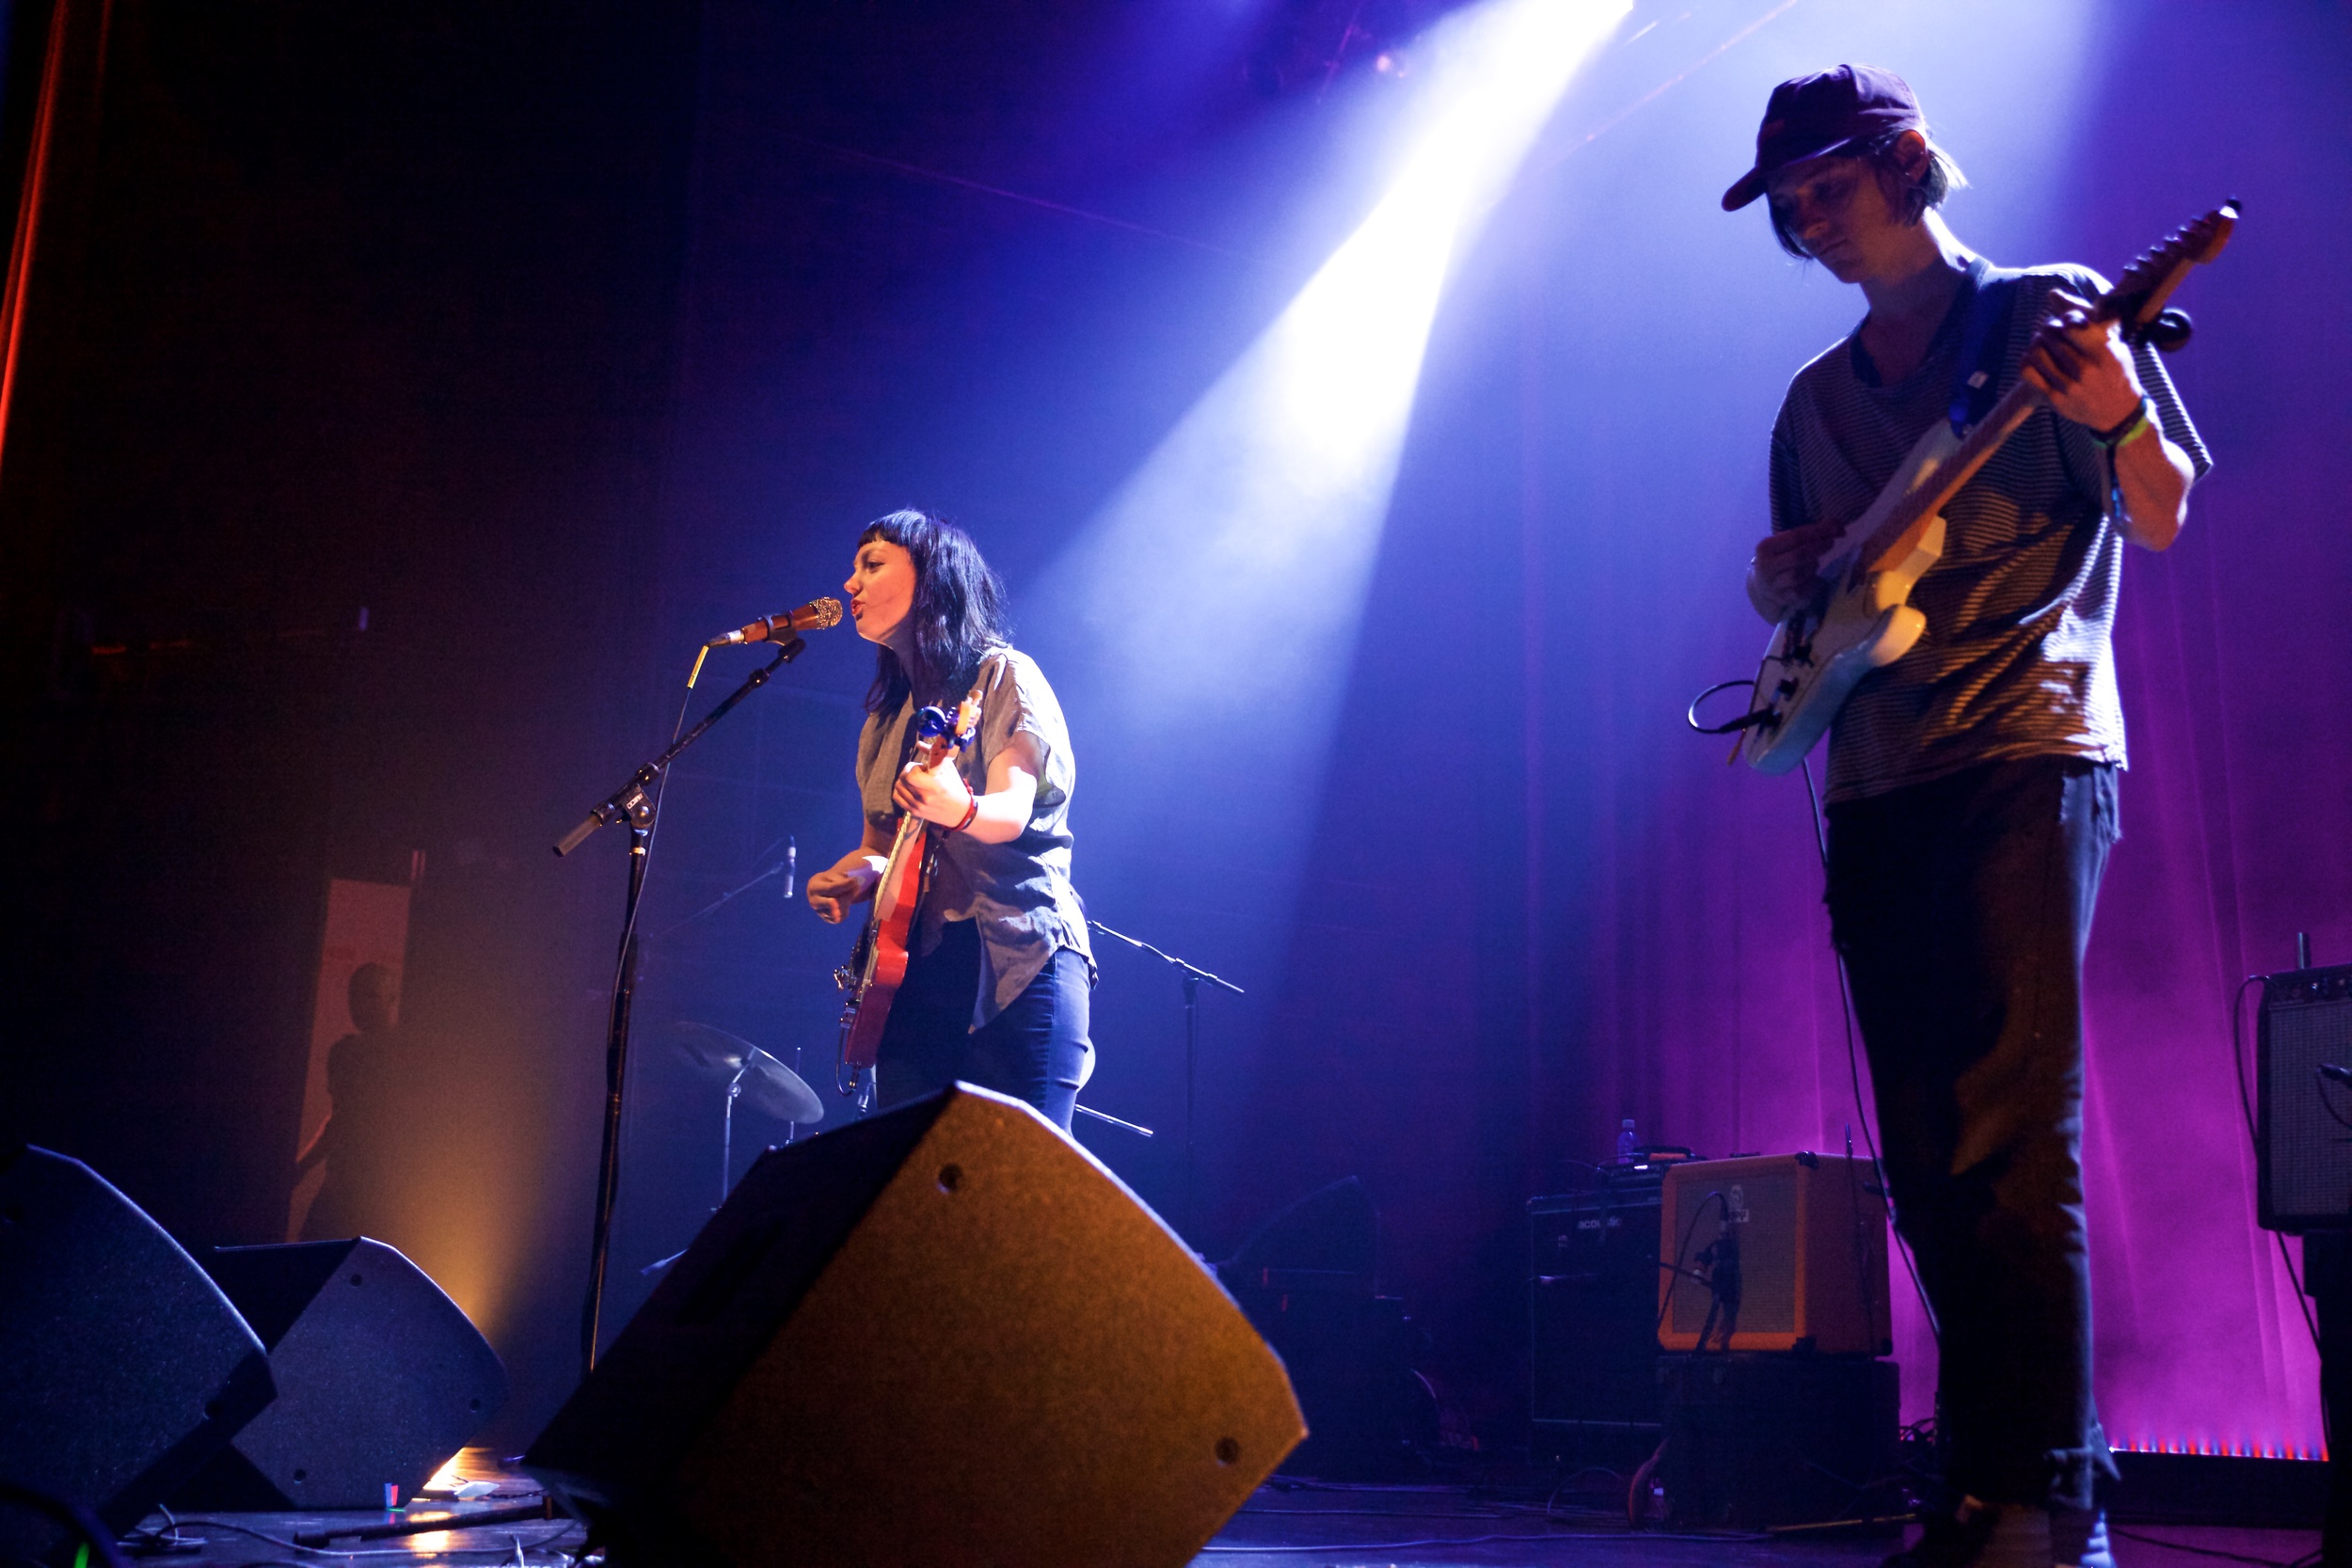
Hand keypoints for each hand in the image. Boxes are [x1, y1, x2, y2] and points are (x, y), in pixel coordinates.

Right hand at [807, 861, 880, 923]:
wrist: (828, 890)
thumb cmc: (833, 879)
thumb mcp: (835, 876)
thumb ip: (843, 881)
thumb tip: (855, 883)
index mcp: (814, 886)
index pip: (830, 888)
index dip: (844, 885)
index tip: (856, 880)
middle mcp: (814, 900)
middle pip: (829, 903)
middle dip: (841, 900)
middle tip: (850, 894)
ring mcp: (819, 911)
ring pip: (835, 912)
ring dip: (847, 902)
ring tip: (854, 891)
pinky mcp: (827, 919)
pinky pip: (839, 918)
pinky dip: (845, 911)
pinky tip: (848, 902)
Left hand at [891, 757, 973, 827]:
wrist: (960, 812)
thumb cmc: (955, 788)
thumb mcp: (948, 769)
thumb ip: (933, 755)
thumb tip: (919, 743)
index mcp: (934, 786)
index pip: (911, 775)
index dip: (913, 768)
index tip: (922, 767)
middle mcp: (924, 798)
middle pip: (902, 780)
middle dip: (907, 771)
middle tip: (917, 771)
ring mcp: (917, 806)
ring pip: (898, 787)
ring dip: (903, 780)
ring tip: (914, 780)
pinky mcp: (914, 812)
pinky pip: (897, 798)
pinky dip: (900, 790)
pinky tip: (909, 787)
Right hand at [1750, 518, 1842, 621]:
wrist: (1764, 588)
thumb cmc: (1781, 560)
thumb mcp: (1787, 545)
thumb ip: (1809, 534)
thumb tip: (1837, 525)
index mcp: (1765, 548)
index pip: (1795, 536)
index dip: (1819, 531)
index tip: (1837, 528)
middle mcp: (1765, 566)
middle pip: (1798, 555)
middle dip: (1818, 548)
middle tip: (1831, 543)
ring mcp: (1772, 585)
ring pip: (1799, 574)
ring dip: (1812, 567)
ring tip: (1816, 563)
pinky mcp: (1781, 599)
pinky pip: (1803, 592)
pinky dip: (1813, 584)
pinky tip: (1816, 580)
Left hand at [2019, 290, 2143, 430]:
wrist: (2118, 411)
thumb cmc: (2116, 369)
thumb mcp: (2113, 342)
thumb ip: (2086, 318)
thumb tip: (2051, 294)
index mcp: (2103, 351)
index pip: (2071, 324)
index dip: (2065, 317)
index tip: (2069, 322)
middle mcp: (2085, 368)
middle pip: (2050, 335)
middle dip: (2049, 327)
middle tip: (2052, 330)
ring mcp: (2069, 385)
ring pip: (2036, 351)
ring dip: (2037, 342)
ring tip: (2044, 343)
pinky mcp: (2055, 398)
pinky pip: (2028, 372)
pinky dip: (2027, 360)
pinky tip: (2035, 358)